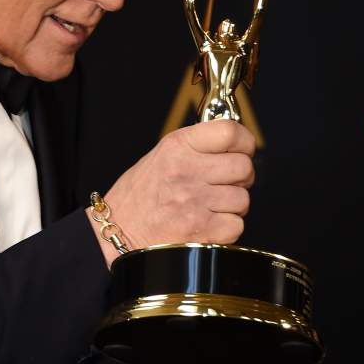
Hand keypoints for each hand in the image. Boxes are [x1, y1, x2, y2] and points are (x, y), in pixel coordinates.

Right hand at [88, 119, 255, 266]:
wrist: (119, 229)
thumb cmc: (141, 193)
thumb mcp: (162, 155)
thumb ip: (197, 146)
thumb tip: (235, 143)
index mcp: (177, 147)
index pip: (229, 133)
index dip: (244, 142)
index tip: (242, 149)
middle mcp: (186, 171)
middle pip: (243, 167)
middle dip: (241, 177)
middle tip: (226, 182)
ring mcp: (195, 202)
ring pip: (243, 199)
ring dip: (233, 205)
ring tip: (211, 205)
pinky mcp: (201, 230)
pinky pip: (237, 225)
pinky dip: (228, 227)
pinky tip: (209, 222)